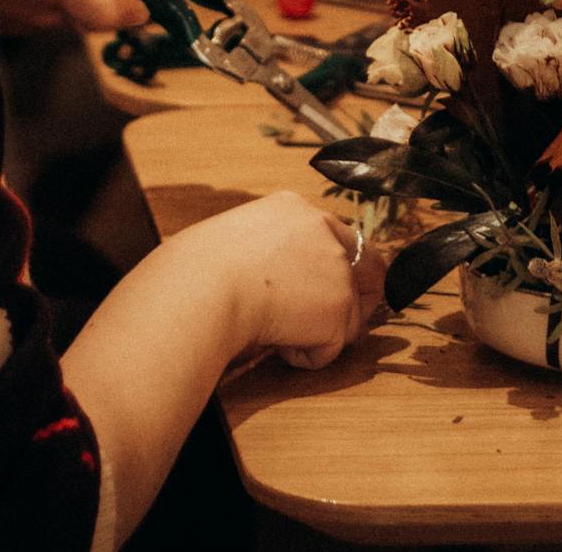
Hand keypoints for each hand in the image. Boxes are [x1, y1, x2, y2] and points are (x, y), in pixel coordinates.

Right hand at [168, 192, 387, 369]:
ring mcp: (336, 267)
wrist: (201, 288)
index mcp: (291, 208)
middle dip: (356, 301)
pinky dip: (304, 355)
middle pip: (364, 267)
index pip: (336, 235)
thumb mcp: (234, 243)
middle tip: (334, 327)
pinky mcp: (339, 306)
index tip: (326, 291)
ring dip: (315, 332)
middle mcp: (322, 229)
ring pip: (345, 314)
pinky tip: (275, 342)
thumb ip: (268, 253)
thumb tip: (271, 283)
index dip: (337, 267)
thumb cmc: (197, 272)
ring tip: (274, 331)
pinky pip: (329, 347)